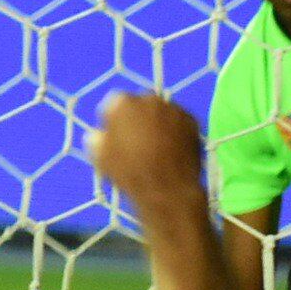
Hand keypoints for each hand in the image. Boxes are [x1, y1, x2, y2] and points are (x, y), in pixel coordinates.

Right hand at [90, 92, 210, 220]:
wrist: (168, 190)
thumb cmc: (129, 172)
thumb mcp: (101, 157)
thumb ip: (97, 138)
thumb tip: (99, 134)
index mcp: (123, 104)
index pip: (114, 102)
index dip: (113, 119)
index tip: (115, 133)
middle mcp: (149, 99)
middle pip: (140, 103)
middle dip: (137, 117)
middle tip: (136, 138)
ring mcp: (174, 109)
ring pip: (161, 111)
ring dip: (157, 121)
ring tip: (156, 144)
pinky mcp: (192, 121)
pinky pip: (178, 120)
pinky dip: (174, 129)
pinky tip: (171, 147)